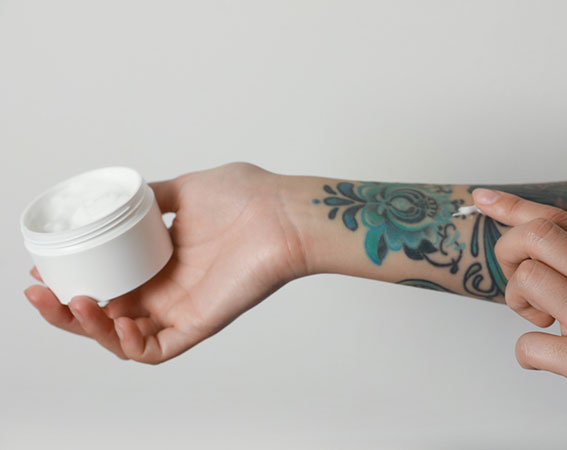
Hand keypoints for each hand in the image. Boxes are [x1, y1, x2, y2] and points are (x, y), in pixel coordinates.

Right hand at [23, 162, 309, 363]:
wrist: (285, 212)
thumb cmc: (249, 196)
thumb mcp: (187, 188)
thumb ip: (156, 195)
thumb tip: (126, 193)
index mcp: (161, 261)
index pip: (107, 281)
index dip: (71, 279)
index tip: (41, 265)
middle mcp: (168, 288)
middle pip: (106, 313)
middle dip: (65, 309)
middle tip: (39, 291)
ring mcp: (182, 308)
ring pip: (122, 337)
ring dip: (87, 327)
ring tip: (73, 301)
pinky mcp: (200, 324)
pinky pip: (155, 351)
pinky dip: (127, 344)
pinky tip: (113, 318)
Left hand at [472, 188, 566, 448]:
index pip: (559, 220)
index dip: (514, 206)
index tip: (484, 199)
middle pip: (536, 237)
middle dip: (508, 250)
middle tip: (519, 278)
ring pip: (528, 281)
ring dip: (517, 300)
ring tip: (539, 320)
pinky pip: (531, 346)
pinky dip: (526, 355)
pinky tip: (542, 360)